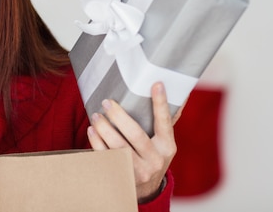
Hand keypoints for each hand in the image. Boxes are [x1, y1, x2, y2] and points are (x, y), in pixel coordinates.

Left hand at [87, 82, 178, 202]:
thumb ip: (167, 120)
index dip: (161, 103)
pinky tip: (91, 130)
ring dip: (104, 128)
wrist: (146, 190)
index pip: (165, 122)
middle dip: (119, 116)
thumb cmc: (153, 156)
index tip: (156, 84)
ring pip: (118, 147)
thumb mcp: (164, 142)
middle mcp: (155, 160)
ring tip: (96, 115)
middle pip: (135, 135)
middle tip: (107, 102)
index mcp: (167, 146)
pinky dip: (96, 142)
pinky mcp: (122, 175)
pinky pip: (106, 157)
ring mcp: (138, 171)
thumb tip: (181, 93)